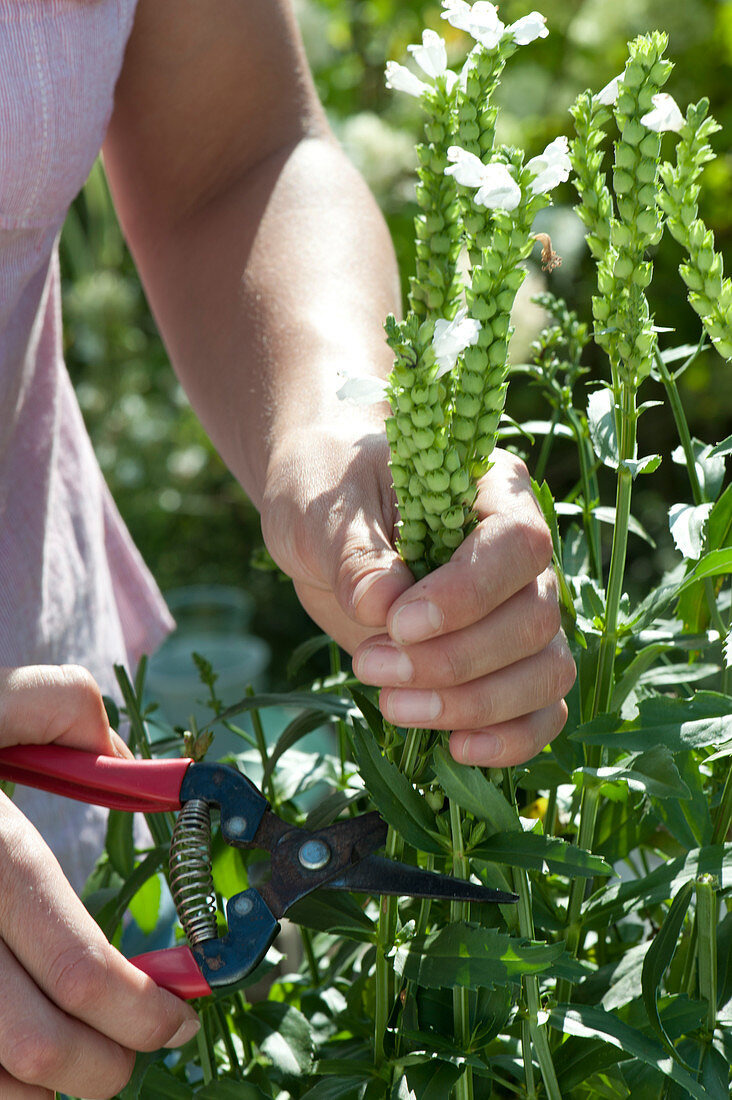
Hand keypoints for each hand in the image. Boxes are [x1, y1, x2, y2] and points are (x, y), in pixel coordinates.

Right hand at [0, 666, 199, 1099]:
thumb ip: (62, 707)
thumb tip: (140, 766)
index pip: (77, 968)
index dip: (144, 1008)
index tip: (182, 1015)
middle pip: (38, 1045)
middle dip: (110, 1065)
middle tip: (148, 1047)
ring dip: (51, 1088)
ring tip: (90, 1055)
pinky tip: (22, 1058)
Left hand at [261, 431, 574, 766]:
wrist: (323, 517)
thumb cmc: (327, 491)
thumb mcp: (323, 510)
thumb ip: (355, 553)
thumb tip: (383, 605)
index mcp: (492, 490)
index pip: (518, 542)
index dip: (469, 593)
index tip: (400, 624)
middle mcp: (521, 554)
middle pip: (534, 618)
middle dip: (454, 660)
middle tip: (371, 664)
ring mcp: (519, 610)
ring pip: (546, 671)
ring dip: (475, 704)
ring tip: (393, 704)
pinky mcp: (503, 663)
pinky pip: (540, 710)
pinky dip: (509, 739)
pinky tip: (454, 748)